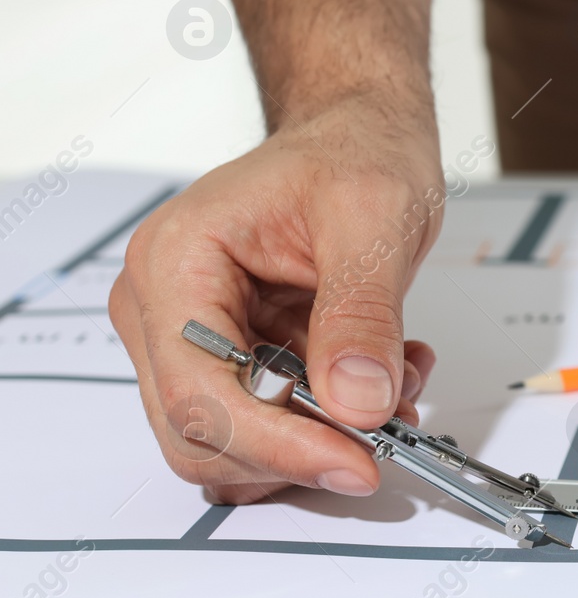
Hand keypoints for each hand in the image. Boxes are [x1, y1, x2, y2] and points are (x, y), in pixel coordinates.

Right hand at [110, 98, 444, 504]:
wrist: (360, 134)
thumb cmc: (353, 152)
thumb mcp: (374, 220)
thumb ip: (362, 315)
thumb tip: (356, 402)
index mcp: (176, 262)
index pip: (200, 393)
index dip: (279, 445)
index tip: (356, 463)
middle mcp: (164, 306)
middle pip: (203, 433)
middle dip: (299, 451)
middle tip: (387, 440)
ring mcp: (193, 336)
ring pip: (235, 442)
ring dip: (319, 439)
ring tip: (394, 389)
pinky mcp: (234, 356)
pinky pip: (269, 422)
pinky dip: (329, 423)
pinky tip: (381, 380)